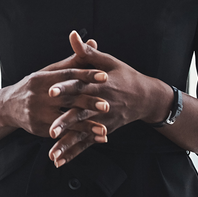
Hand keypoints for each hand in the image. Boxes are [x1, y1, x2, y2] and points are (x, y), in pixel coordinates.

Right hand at [0, 64, 108, 139]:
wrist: (7, 107)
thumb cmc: (35, 86)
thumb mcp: (49, 72)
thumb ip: (73, 61)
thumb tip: (92, 42)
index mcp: (42, 78)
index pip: (67, 75)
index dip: (85, 75)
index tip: (104, 76)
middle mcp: (39, 95)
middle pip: (67, 98)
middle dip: (87, 102)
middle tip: (107, 105)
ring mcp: (37, 113)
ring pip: (65, 120)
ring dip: (85, 126)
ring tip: (104, 130)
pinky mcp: (38, 128)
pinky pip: (62, 134)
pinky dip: (79, 137)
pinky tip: (95, 139)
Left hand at [46, 32, 170, 166]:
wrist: (147, 98)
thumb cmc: (124, 75)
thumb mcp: (108, 61)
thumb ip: (87, 52)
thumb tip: (73, 35)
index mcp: (100, 85)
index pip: (80, 85)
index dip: (66, 87)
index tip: (50, 90)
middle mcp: (101, 104)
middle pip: (81, 113)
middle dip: (65, 121)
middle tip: (50, 128)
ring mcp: (103, 120)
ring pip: (83, 133)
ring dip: (67, 143)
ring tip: (52, 153)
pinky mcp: (103, 130)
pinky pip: (87, 143)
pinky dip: (73, 152)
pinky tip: (59, 161)